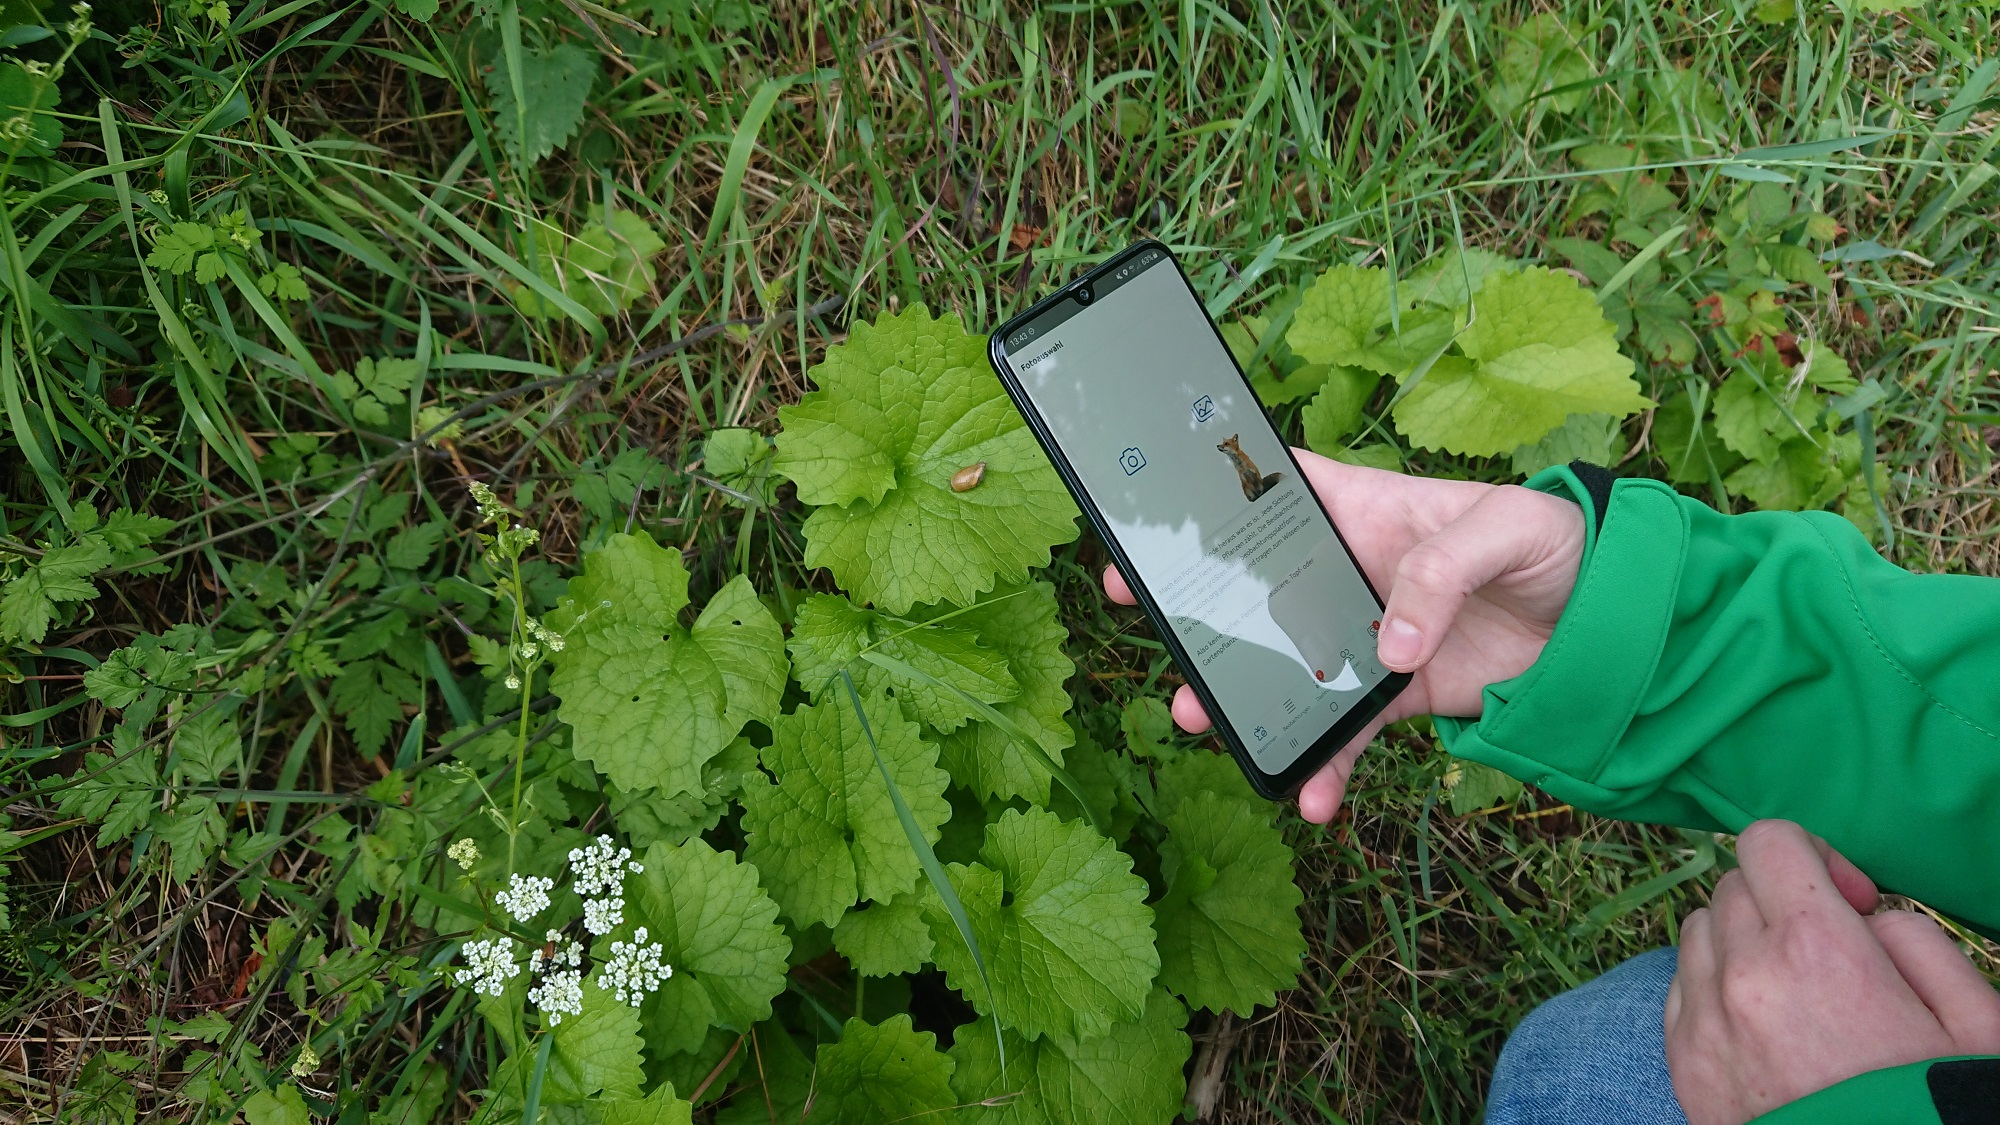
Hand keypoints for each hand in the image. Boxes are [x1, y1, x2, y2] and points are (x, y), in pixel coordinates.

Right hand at [1102, 448, 1585, 821]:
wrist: (1617, 625)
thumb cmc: (1559, 544)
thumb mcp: (1508, 530)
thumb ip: (1444, 571)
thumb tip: (1389, 648)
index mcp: (1365, 510)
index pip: (1275, 492)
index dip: (1212, 501)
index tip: (1159, 527)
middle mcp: (1349, 573)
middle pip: (1257, 589)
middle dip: (1202, 612)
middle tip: (1157, 628)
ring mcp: (1367, 637)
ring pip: (1286, 668)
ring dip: (1244, 699)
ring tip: (1208, 723)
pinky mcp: (1396, 695)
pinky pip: (1345, 733)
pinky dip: (1326, 767)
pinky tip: (1312, 798)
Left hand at [1665, 819, 1999, 1124]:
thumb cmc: (1933, 1110)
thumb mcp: (1972, 1022)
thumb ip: (1916, 940)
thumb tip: (1867, 916)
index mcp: (1816, 949)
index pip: (1769, 841)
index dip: (1815, 858)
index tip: (1851, 903)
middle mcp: (1743, 975)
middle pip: (1732, 886)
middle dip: (1780, 902)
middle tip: (1831, 954)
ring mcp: (1703, 1023)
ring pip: (1698, 933)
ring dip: (1741, 943)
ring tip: (1795, 993)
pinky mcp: (1683, 1067)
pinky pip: (1679, 991)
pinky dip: (1713, 990)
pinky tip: (1763, 1028)